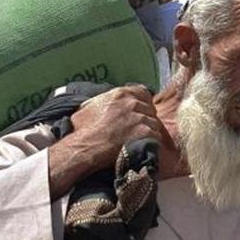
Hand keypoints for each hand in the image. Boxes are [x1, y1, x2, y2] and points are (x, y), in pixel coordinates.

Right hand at [47, 85, 168, 196]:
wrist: (85, 147)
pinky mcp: (144, 132)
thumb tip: (105, 99)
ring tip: (138, 139)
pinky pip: (156, 135)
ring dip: (149, 130)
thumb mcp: (89, 106)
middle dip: (146, 117)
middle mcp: (132, 103)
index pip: (143, 92)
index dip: (143, 102)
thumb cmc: (83, 130)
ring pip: (154, 122)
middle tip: (137, 128)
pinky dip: (151, 141)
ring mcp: (139, 118)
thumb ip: (103, 99)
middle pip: (150, 108)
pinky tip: (142, 145)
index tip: (140, 111)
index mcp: (120, 94)